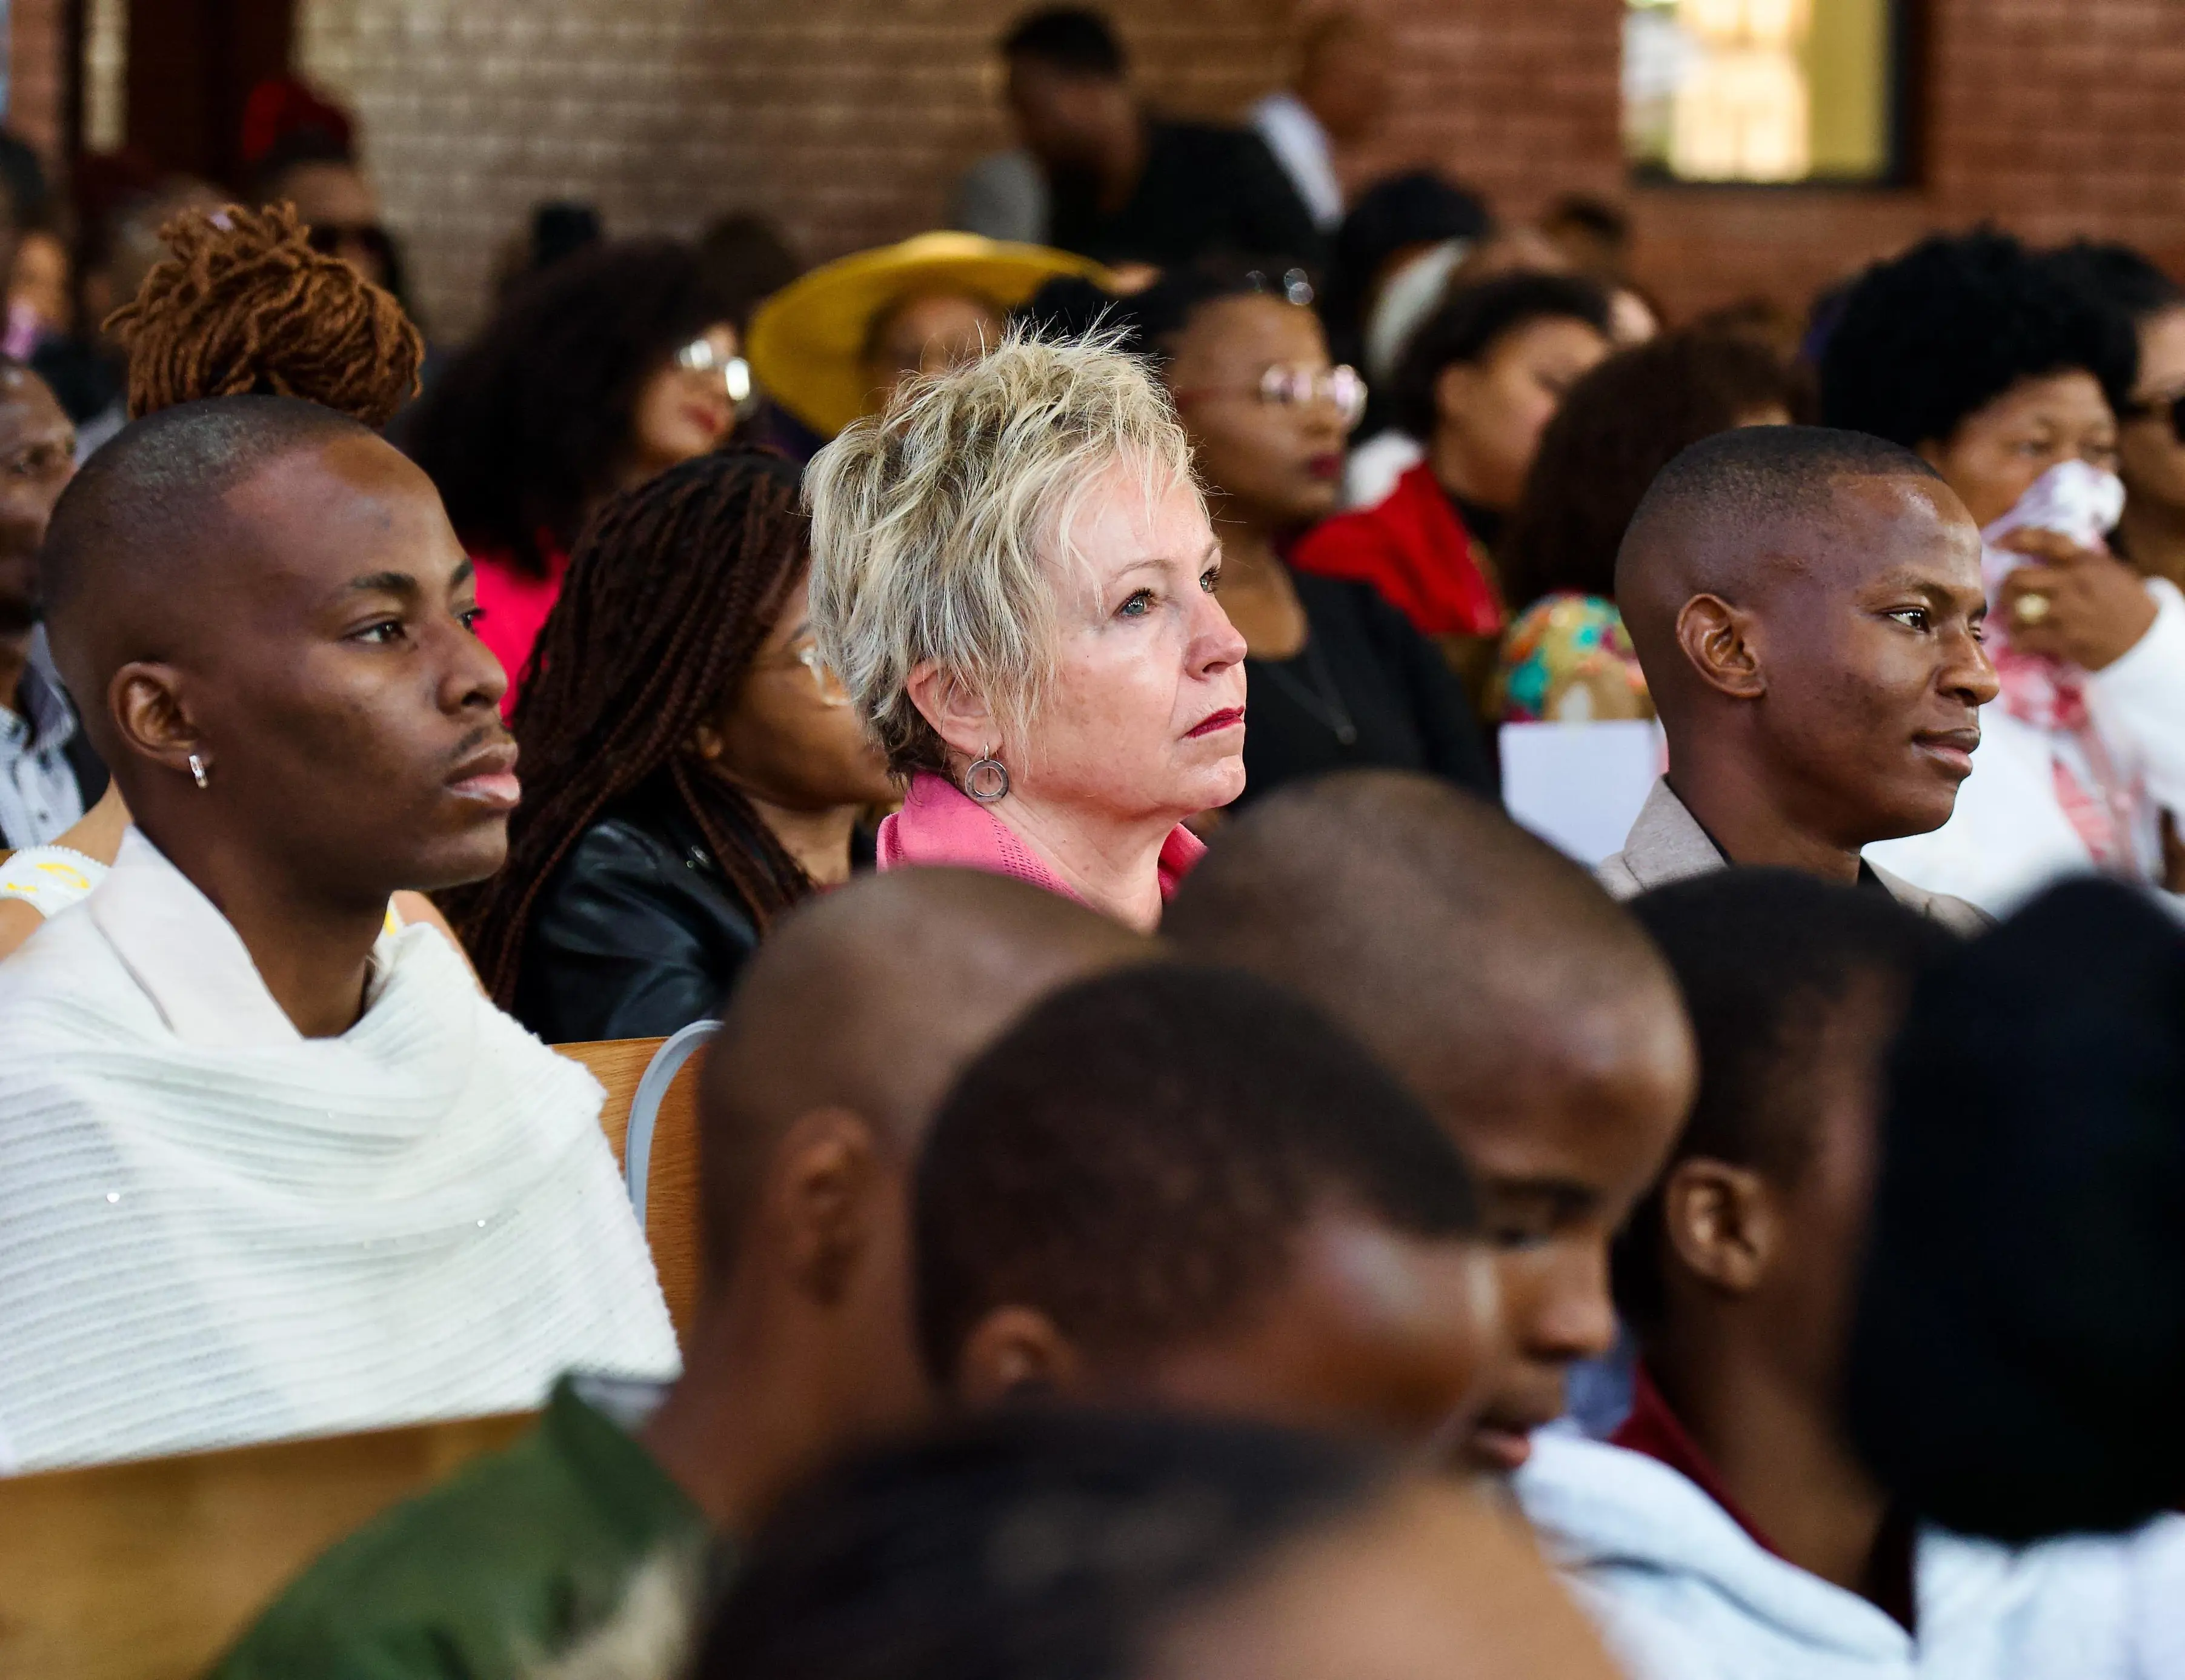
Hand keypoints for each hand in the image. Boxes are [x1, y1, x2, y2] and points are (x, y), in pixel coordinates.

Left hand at [1995, 530, 2158, 670]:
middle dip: (2007, 588)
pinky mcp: (2065, 638)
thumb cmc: (2124, 602)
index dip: (2018, 538)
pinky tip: (2022, 640)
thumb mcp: (2110, 570)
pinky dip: (2018, 641)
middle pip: (2017, 578)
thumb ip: (2080, 560)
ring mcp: (2068, 611)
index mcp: (2085, 561)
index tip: (1998, 542)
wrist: (2145, 638)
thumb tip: (2043, 550)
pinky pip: (2024, 638)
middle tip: (2009, 596)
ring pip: (2016, 610)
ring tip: (2018, 621)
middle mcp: (2074, 582)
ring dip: (2011, 618)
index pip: (2046, 540)